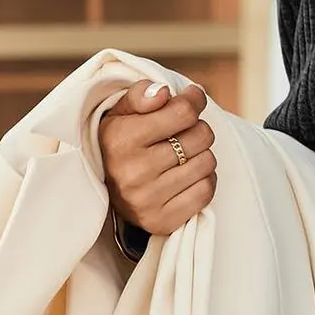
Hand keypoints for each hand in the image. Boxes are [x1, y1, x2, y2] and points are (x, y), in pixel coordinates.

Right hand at [98, 79, 215, 236]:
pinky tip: (187, 176)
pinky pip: (206, 192)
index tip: (191, 100)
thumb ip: (141, 94)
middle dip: (197, 129)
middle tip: (183, 133)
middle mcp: (132, 172)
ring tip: (183, 155)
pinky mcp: (161, 221)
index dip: (194, 101)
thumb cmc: (122, 142)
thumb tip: (164, 92)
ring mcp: (147, 200)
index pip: (183, 112)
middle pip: (201, 136)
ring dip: (202, 155)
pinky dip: (204, 180)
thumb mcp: (122, 112)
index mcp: (120, 140)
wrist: (106, 189)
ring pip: (207, 163)